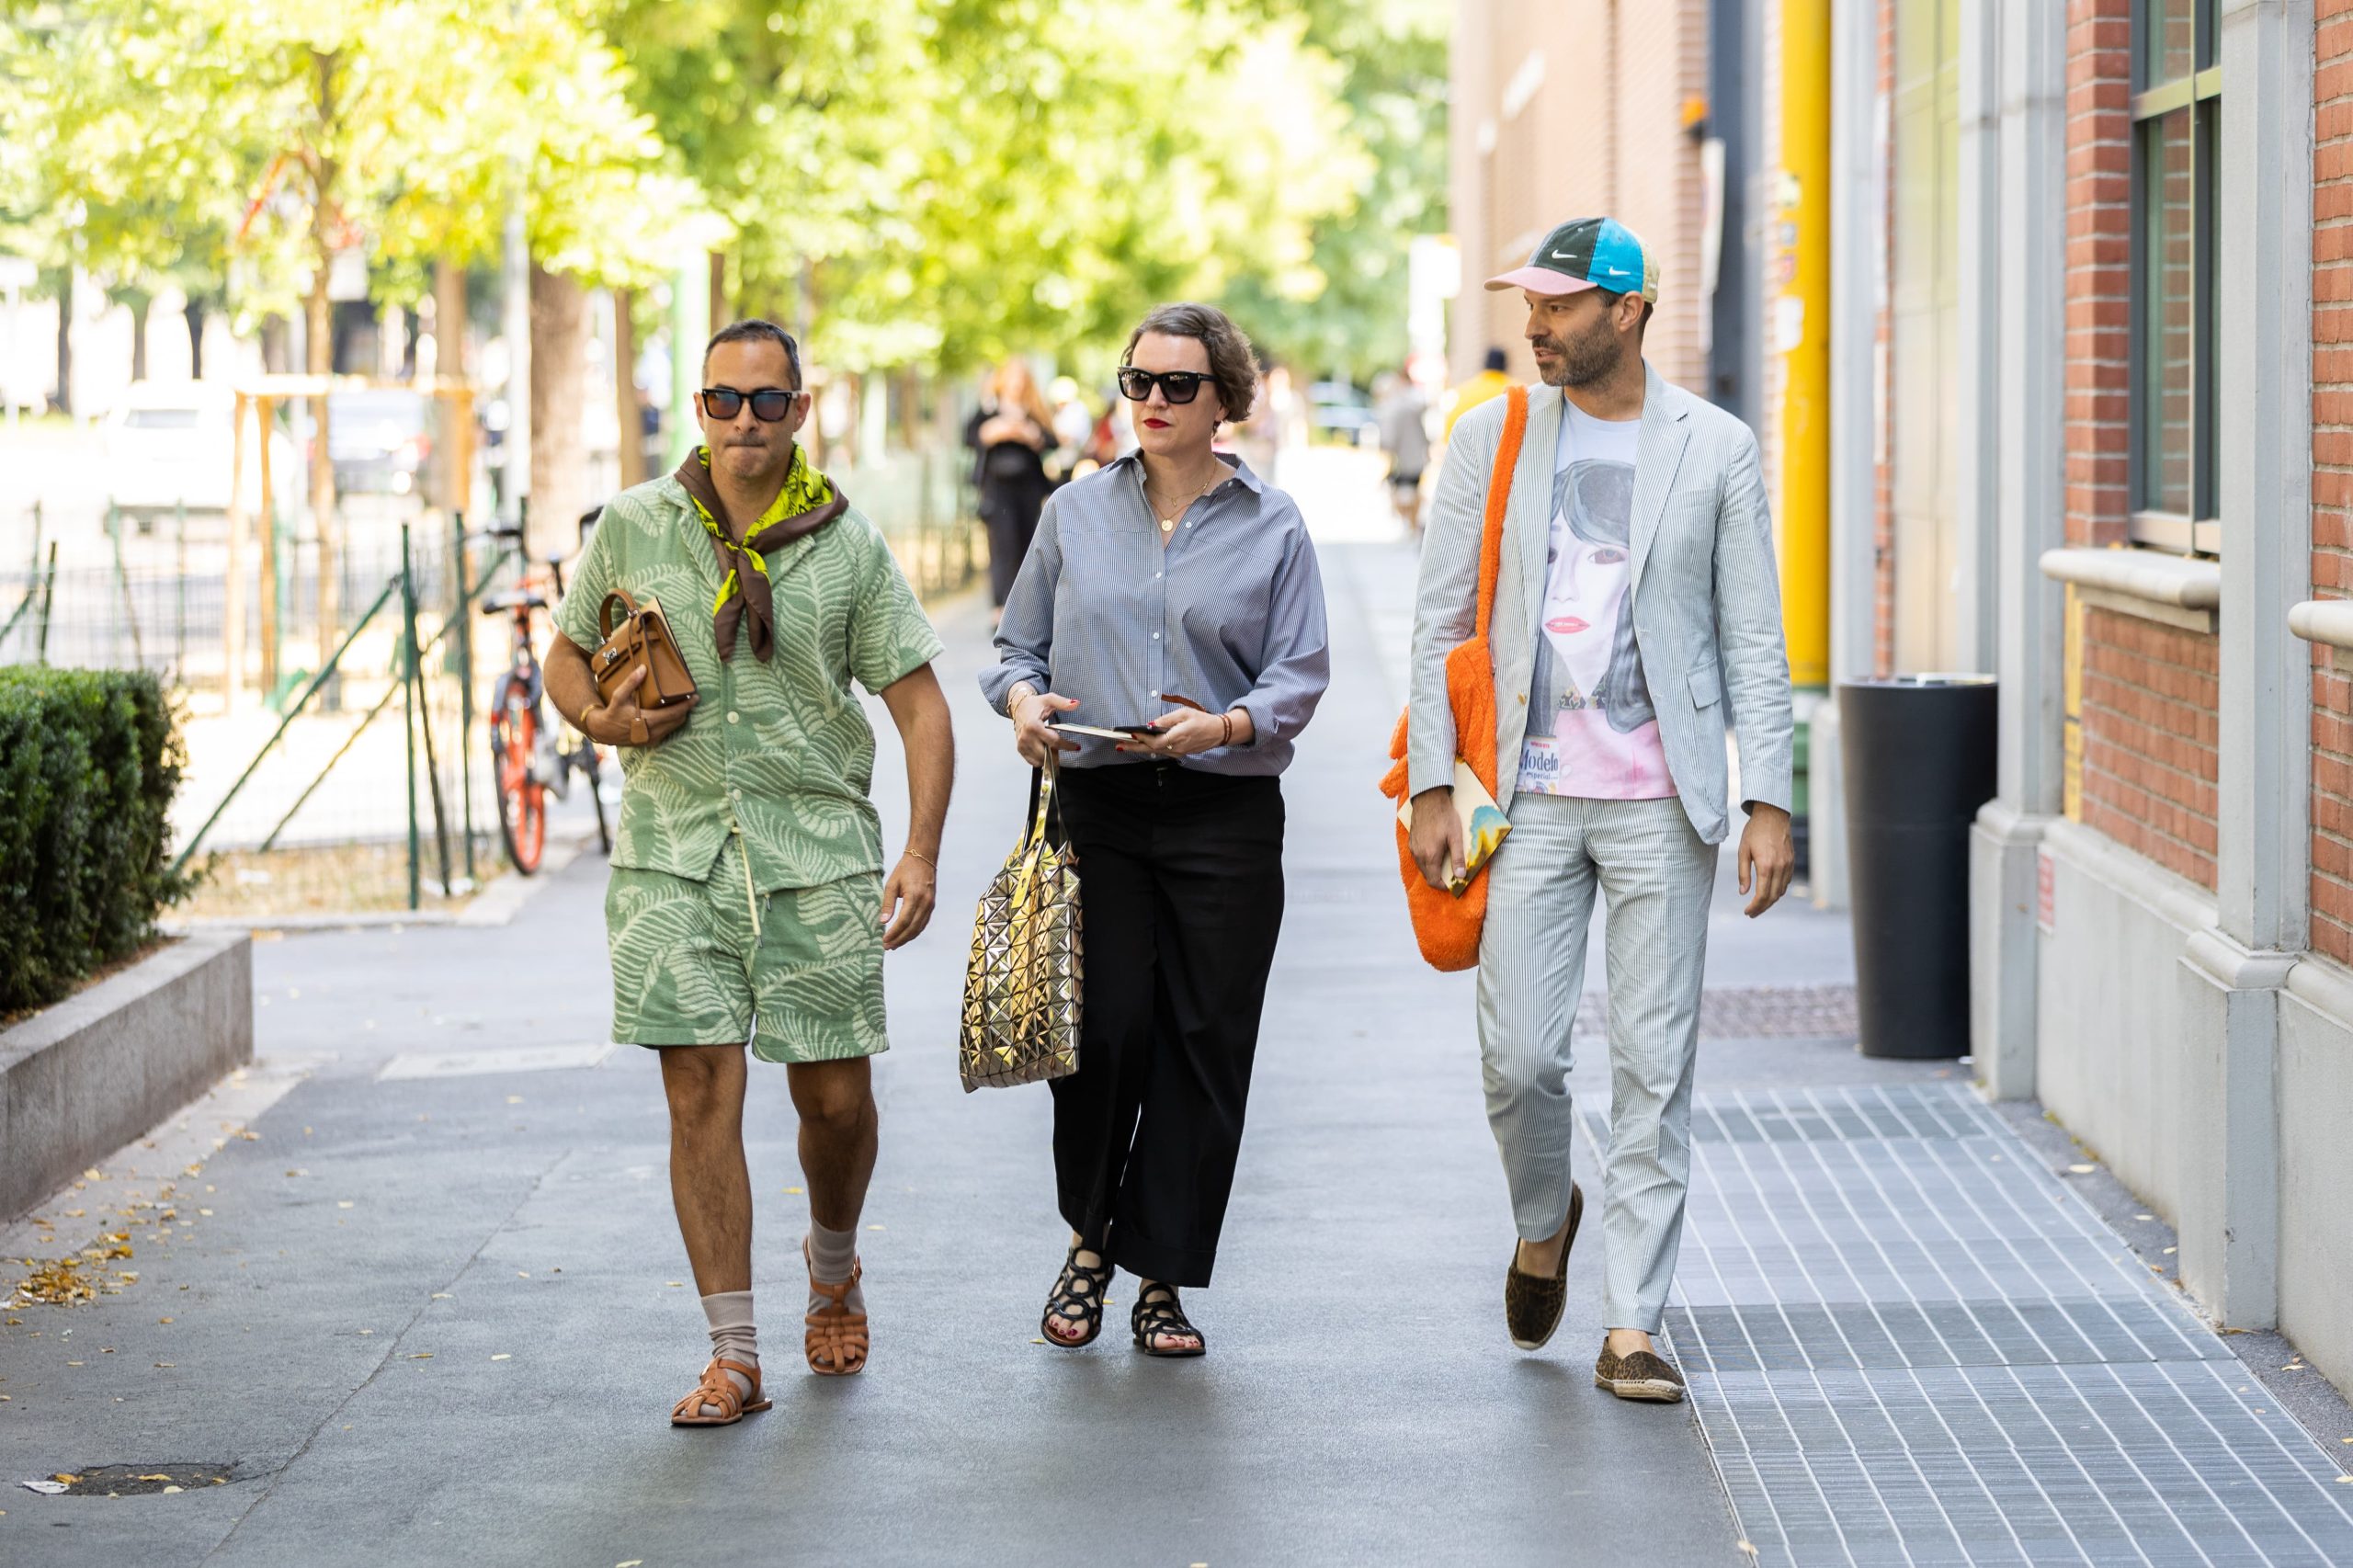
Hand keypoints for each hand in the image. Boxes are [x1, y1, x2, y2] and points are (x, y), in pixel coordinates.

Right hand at [581, 666, 695, 746]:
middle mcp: (654, 732)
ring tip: (683, 703)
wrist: (604, 732)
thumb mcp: (619, 696)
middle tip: (690, 697)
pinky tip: (671, 713)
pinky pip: (667, 731)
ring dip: (679, 716)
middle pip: (678, 720)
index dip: (687, 705)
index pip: (675, 713)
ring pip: (674, 727)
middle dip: (685, 709)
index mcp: (649, 721)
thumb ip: (631, 683)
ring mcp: (653, 739)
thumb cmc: (612, 713)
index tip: (696, 697)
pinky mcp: (651, 742)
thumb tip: (643, 668)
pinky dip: (672, 722)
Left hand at [879, 852, 936, 949]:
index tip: (884, 941)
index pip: (904, 921)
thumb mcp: (892, 884)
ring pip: (919, 928)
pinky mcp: (931, 906)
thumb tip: (883, 922)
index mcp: (914, 896)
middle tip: (887, 947)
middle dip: (899, 940)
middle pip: (912, 928)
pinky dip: (914, 932)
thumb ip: (887, 904)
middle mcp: (925, 903)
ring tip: (894, 945)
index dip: (894, 933)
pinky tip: (905, 936)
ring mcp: (930, 905)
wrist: (923, 858)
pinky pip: (923, 923)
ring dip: (906, 938)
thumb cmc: (905, 870)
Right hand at [1012, 689, 1081, 766]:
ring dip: (1050, 757)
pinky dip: (1041, 759)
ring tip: (1053, 747)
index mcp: (1033, 725)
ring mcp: (1022, 744)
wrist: (1019, 707)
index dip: (1067, 745)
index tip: (1076, 747)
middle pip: (1047, 754)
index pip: (1054, 741)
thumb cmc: (1034, 705)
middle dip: (1058, 753)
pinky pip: (1033, 761)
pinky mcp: (1020, 749)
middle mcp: (1026, 736)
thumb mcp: (1050, 700)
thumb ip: (1063, 703)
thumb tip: (1075, 704)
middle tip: (1063, 746)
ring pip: (1040, 760)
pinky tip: (1045, 751)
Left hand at [1116, 706, 1232, 757]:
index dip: (1142, 739)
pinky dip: (1150, 748)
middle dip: (1134, 747)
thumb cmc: (1202, 720)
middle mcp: (1177, 748)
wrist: (1218, 732)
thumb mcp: (1184, 713)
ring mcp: (1178, 753)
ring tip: (1125, 745)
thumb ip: (1167, 719)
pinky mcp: (1179, 753)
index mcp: (1178, 736)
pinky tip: (1141, 745)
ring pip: (1155, 751)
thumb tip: (1151, 724)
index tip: (1131, 734)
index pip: (1156, 741)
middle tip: (1119, 745)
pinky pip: (1161, 751)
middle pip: (1151, 749)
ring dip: (1140, 748)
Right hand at [1408, 787, 1465, 891]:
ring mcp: (1413, 848)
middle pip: (1428, 876)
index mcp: (1429, 856)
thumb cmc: (1444, 816)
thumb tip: (1461, 876)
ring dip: (1433, 869)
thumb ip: (1458, 858)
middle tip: (1452, 874)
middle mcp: (1418, 854)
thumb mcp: (1455, 837)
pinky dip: (1427, 860)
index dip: (1444, 886)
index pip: (1434, 881)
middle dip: (1439, 878)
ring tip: (1446, 862)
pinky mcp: (1412, 841)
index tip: (1453, 884)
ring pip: (1422, 867)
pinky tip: (1437, 851)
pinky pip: (1418, 857)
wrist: (1428, 798)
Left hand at [1738, 803, 1795, 916]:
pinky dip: (1778, 890)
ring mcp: (1788, 865)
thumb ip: (1743, 873)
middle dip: (1762, 908)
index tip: (1747, 912)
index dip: (1754, 907)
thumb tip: (1743, 893)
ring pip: (1781, 891)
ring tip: (1759, 904)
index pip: (1762, 895)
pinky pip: (1786, 882)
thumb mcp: (1743, 851)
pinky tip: (1769, 891)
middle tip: (1752, 913)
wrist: (1772, 815)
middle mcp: (1780, 868)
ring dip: (1770, 901)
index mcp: (1766, 866)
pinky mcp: (1791, 861)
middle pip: (1773, 897)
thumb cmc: (1754, 831)